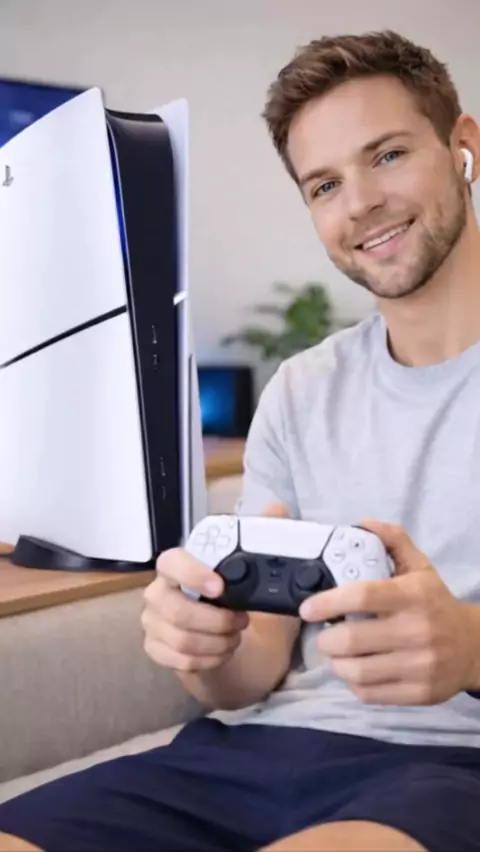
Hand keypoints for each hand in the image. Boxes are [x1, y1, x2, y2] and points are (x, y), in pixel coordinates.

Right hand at [142, 502, 289, 673]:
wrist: (235, 649)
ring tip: (234, 638)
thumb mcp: (261, 578)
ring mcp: (154, 623)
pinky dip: (208, 660)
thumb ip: (265, 540)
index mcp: (180, 568)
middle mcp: (160, 592)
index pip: (171, 562)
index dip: (192, 574)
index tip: (220, 587)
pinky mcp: (155, 650)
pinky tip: (221, 654)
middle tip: (241, 622)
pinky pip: (179, 660)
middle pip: (174, 609)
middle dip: (216, 620)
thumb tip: (277, 508)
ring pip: (181, 639)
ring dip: (217, 643)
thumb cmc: (240, 607)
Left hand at [299, 521, 479, 704]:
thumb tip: (364, 524)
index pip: (361, 596)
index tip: (308, 608)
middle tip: (323, 634)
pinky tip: (355, 670)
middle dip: (326, 639)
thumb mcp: (419, 567)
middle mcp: (417, 631)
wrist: (473, 647)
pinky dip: (353, 683)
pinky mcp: (419, 693)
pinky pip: (369, 693)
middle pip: (351, 640)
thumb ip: (392, 541)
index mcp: (413, 596)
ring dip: (336, 663)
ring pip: (356, 671)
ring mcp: (419, 666)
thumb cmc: (436, 603)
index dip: (327, 602)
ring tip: (337, 653)